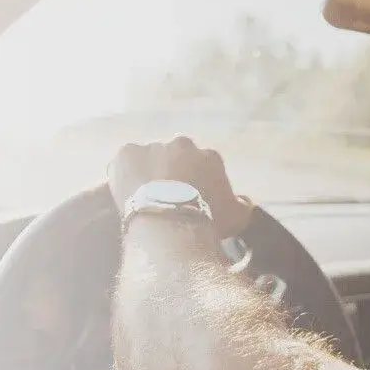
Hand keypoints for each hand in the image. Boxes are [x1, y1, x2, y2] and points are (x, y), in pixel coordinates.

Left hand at [108, 136, 252, 236]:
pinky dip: (125, 173)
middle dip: (172, 172)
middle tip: (166, 197)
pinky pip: (125, 161)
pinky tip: (126, 192)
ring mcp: (153, 146)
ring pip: (149, 158)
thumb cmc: (208, 222)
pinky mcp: (128, 153)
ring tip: (144, 197)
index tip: (190, 197)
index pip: (203, 164)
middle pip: (176, 156)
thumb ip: (242, 204)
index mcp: (209, 156)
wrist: (172, 224)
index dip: (196, 181)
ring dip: (148, 172)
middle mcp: (183, 144)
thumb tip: (244, 199)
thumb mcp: (237, 217)